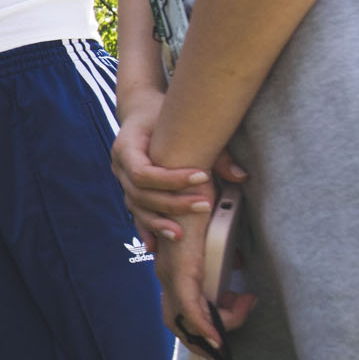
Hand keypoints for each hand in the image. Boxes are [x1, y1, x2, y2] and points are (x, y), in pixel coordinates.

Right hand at [112, 99, 222, 243]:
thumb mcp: (182, 121)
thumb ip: (211, 150)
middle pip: (139, 194)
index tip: (202, 176)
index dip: (170, 179)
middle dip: (172, 203)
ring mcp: (121, 182)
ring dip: (159, 222)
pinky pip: (136, 214)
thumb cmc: (160, 113)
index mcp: (126, 147)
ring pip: (136, 208)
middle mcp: (118, 167)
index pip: (142, 172)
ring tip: (182, 235)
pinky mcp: (130, 192)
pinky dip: (147, 230)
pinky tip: (155, 248)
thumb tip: (240, 176)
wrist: (139, 111)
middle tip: (204, 206)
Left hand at [150, 209, 255, 352]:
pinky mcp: (181, 268)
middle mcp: (166, 273)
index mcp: (172, 266)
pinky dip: (205, 326)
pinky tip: (219, 336)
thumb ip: (223, 251)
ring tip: (243, 308)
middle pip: (179, 321)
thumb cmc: (198, 197)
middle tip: (237, 319)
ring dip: (218, 325)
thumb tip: (237, 263)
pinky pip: (191, 308)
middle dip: (206, 334)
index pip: (181, 308)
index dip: (204, 321)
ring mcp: (170, 273)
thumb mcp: (213, 232)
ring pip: (188, 319)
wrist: (184, 173)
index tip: (236, 308)